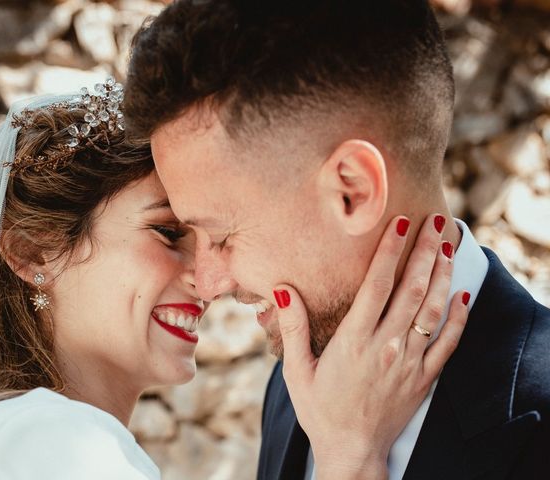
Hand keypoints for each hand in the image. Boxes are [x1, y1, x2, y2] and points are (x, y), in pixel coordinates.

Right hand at [273, 215, 469, 479]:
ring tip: (449, 246)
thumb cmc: (320, 409)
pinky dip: (457, 319)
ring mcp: (409, 362)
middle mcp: (386, 347)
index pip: (376, 285)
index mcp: (353, 341)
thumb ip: (293, 327)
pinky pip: (447, 344)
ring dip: (443, 276)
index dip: (390, 251)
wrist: (352, 451)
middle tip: (435, 222)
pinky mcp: (424, 378)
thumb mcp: (296, 370)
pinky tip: (462, 296)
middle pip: (411, 290)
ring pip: (432, 311)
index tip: (401, 223)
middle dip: (425, 252)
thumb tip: (282, 288)